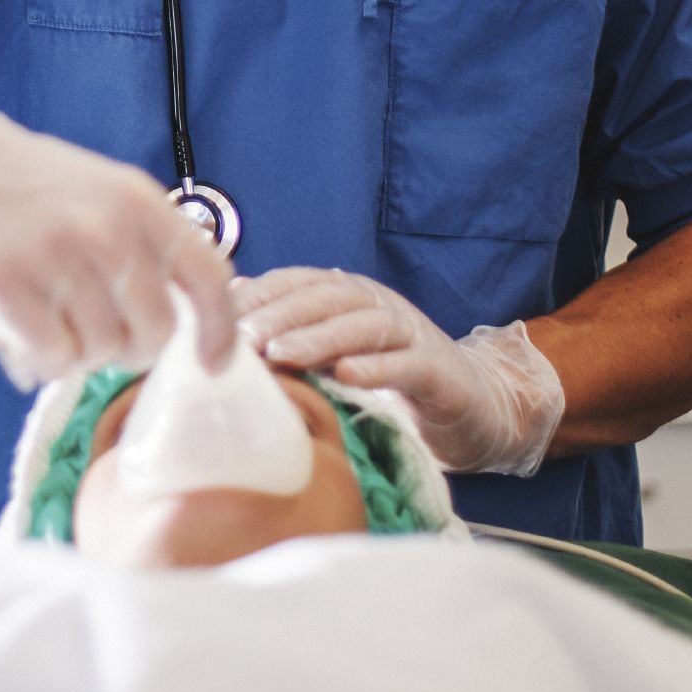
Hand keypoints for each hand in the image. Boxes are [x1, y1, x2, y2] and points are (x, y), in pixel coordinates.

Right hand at [0, 82, 235, 384]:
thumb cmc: (21, 188)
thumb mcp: (98, 195)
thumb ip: (140, 249)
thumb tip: (182, 330)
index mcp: (138, 201)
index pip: (208, 277)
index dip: (218, 330)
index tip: (212, 364)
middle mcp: (106, 227)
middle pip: (153, 334)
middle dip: (124, 346)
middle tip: (85, 326)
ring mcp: (55, 255)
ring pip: (99, 352)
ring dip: (73, 349)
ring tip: (42, 312)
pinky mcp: (4, 285)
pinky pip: (52, 360)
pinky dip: (38, 357)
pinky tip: (16, 324)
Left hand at [233, 266, 563, 475]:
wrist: (472, 408)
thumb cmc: (388, 383)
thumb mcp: (334, 358)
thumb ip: (292, 340)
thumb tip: (225, 326)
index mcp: (346, 297)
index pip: (295, 283)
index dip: (259, 294)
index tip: (218, 314)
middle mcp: (376, 304)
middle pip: (323, 299)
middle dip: (280, 315)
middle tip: (243, 337)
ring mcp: (410, 332)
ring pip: (361, 325)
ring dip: (319, 338)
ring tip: (282, 355)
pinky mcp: (438, 369)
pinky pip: (406, 363)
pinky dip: (376, 368)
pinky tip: (346, 377)